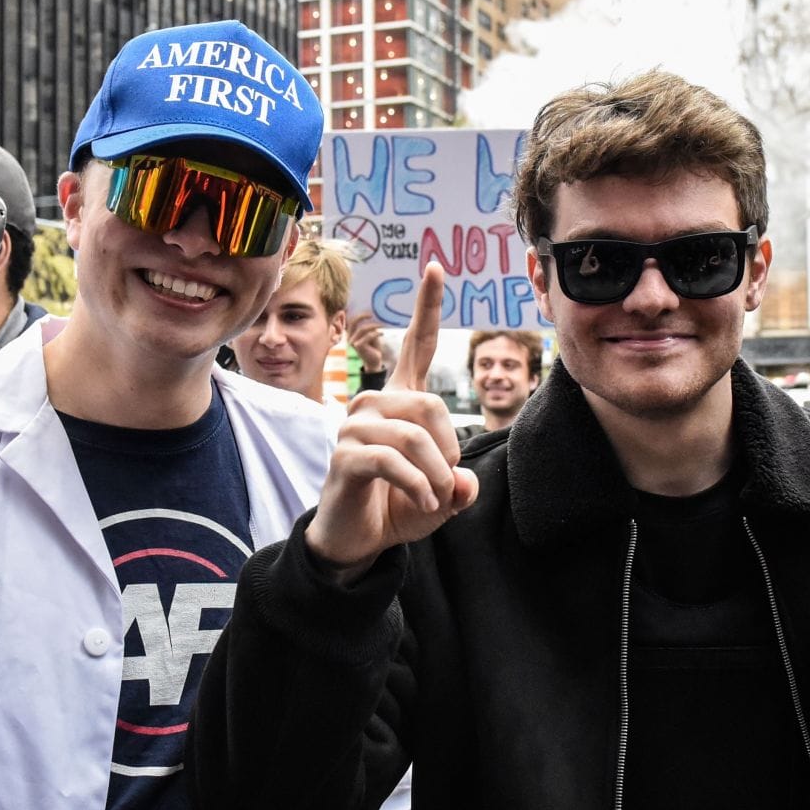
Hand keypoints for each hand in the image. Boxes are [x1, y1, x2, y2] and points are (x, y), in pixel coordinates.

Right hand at [306, 265, 476, 579]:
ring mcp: (353, 428)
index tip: (436, 268)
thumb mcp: (443, 497)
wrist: (357, 541)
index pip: (415, 346)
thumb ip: (460, 485)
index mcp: (399, 402)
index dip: (427, 308)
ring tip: (436, 497)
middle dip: (450, 449)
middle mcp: (373, 406)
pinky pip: (392, 461)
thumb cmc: (398, 509)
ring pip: (413, 434)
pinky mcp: (344, 457)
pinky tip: (424, 502)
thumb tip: (465, 483)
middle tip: (448, 481)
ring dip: (436, 473)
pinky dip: (418, 485)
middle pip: (430, 404)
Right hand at [346, 312, 386, 374]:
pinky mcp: (358, 346)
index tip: (370, 314)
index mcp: (351, 334)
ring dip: (374, 326)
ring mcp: (353, 342)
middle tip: (372, 315)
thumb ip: (370, 328)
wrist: (374, 362)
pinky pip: (368, 336)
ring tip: (382, 326)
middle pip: (354, 322)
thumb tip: (373, 317)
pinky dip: (376, 333)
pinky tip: (382, 334)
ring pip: (363, 329)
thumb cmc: (373, 348)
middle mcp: (350, 338)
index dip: (359, 316)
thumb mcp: (371, 335)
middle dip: (362, 316)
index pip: (352, 322)